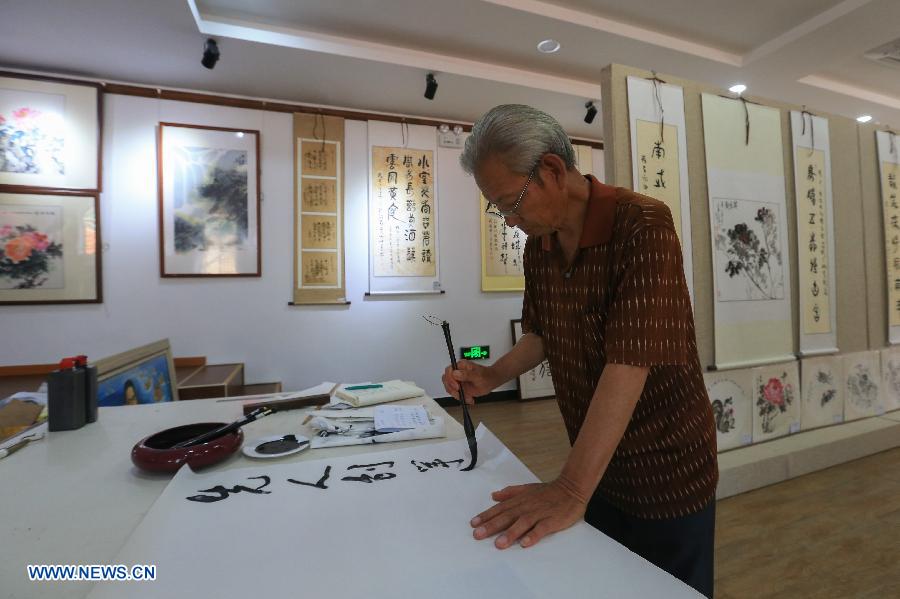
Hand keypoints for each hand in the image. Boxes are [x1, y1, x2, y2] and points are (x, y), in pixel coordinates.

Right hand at [441, 360, 497, 404]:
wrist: (491, 381)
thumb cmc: (487, 376)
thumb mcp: (478, 375)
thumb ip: (467, 374)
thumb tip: (456, 373)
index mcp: (461, 365)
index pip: (449, 371)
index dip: (450, 379)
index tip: (457, 387)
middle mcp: (457, 372)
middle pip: (446, 380)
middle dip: (452, 389)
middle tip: (460, 394)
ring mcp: (458, 380)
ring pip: (449, 388)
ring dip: (457, 395)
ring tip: (468, 397)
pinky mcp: (459, 387)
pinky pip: (455, 394)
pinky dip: (462, 398)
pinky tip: (469, 398)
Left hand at [469, 478, 587, 548]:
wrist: (572, 489)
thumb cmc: (548, 492)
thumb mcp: (527, 488)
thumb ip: (510, 492)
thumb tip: (494, 495)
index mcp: (520, 500)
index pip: (500, 508)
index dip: (486, 516)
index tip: (473, 524)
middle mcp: (527, 506)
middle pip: (507, 516)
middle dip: (492, 525)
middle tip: (478, 535)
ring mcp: (539, 513)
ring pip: (522, 523)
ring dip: (510, 533)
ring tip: (498, 544)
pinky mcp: (552, 520)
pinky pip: (541, 529)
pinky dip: (533, 535)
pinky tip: (525, 544)